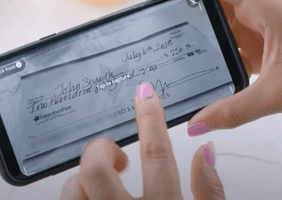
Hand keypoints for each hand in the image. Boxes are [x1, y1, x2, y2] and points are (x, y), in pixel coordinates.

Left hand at [59, 83, 225, 199]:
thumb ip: (210, 190)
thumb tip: (206, 150)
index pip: (156, 153)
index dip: (150, 117)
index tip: (145, 92)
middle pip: (96, 167)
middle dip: (101, 150)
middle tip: (116, 157)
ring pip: (72, 189)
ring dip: (82, 180)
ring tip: (98, 187)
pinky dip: (75, 196)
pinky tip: (89, 198)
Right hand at [149, 0, 281, 134]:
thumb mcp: (276, 95)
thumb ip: (233, 110)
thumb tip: (196, 122)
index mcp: (263, 5)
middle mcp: (257, 8)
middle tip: (152, 14)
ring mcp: (257, 23)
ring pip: (215, 12)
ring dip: (191, 20)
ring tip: (164, 35)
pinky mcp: (258, 40)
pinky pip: (224, 33)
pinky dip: (206, 41)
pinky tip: (192, 58)